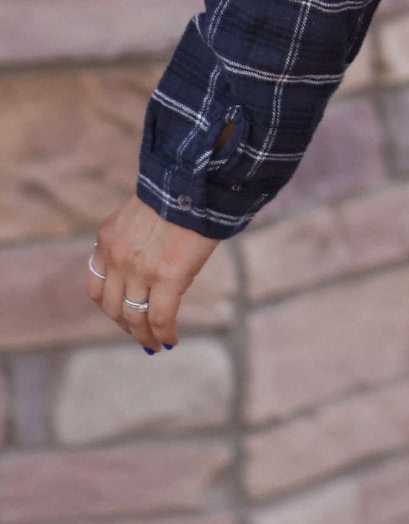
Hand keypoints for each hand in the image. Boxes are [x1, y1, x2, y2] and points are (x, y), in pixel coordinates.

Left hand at [86, 195, 221, 353]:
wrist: (197, 178)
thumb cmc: (179, 190)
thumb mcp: (142, 212)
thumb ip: (136, 238)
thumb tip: (152, 261)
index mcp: (108, 238)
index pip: (96, 285)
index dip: (108, 306)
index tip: (121, 314)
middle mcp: (117, 257)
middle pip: (112, 307)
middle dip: (126, 325)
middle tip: (141, 334)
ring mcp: (140, 269)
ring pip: (134, 317)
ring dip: (144, 336)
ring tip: (155, 345)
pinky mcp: (167, 277)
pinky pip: (160, 318)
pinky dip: (164, 334)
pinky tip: (171, 340)